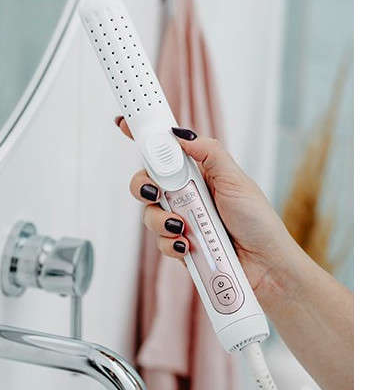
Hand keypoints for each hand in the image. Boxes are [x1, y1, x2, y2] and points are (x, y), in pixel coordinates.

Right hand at [116, 117, 301, 306]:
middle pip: (147, 182)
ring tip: (184, 228)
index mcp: (198, 174)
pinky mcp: (180, 245)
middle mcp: (186, 195)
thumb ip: (209, 154)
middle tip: (155, 190)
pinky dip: (171, 243)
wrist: (266, 265)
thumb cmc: (258, 222)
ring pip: (150, 214)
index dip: (144, 139)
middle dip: (143, 185)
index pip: (166, 152)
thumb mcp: (236, 180)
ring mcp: (181, 221)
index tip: (123, 124)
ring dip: (162, 220)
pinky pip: (160, 241)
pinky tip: (187, 246)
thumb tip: (181, 134)